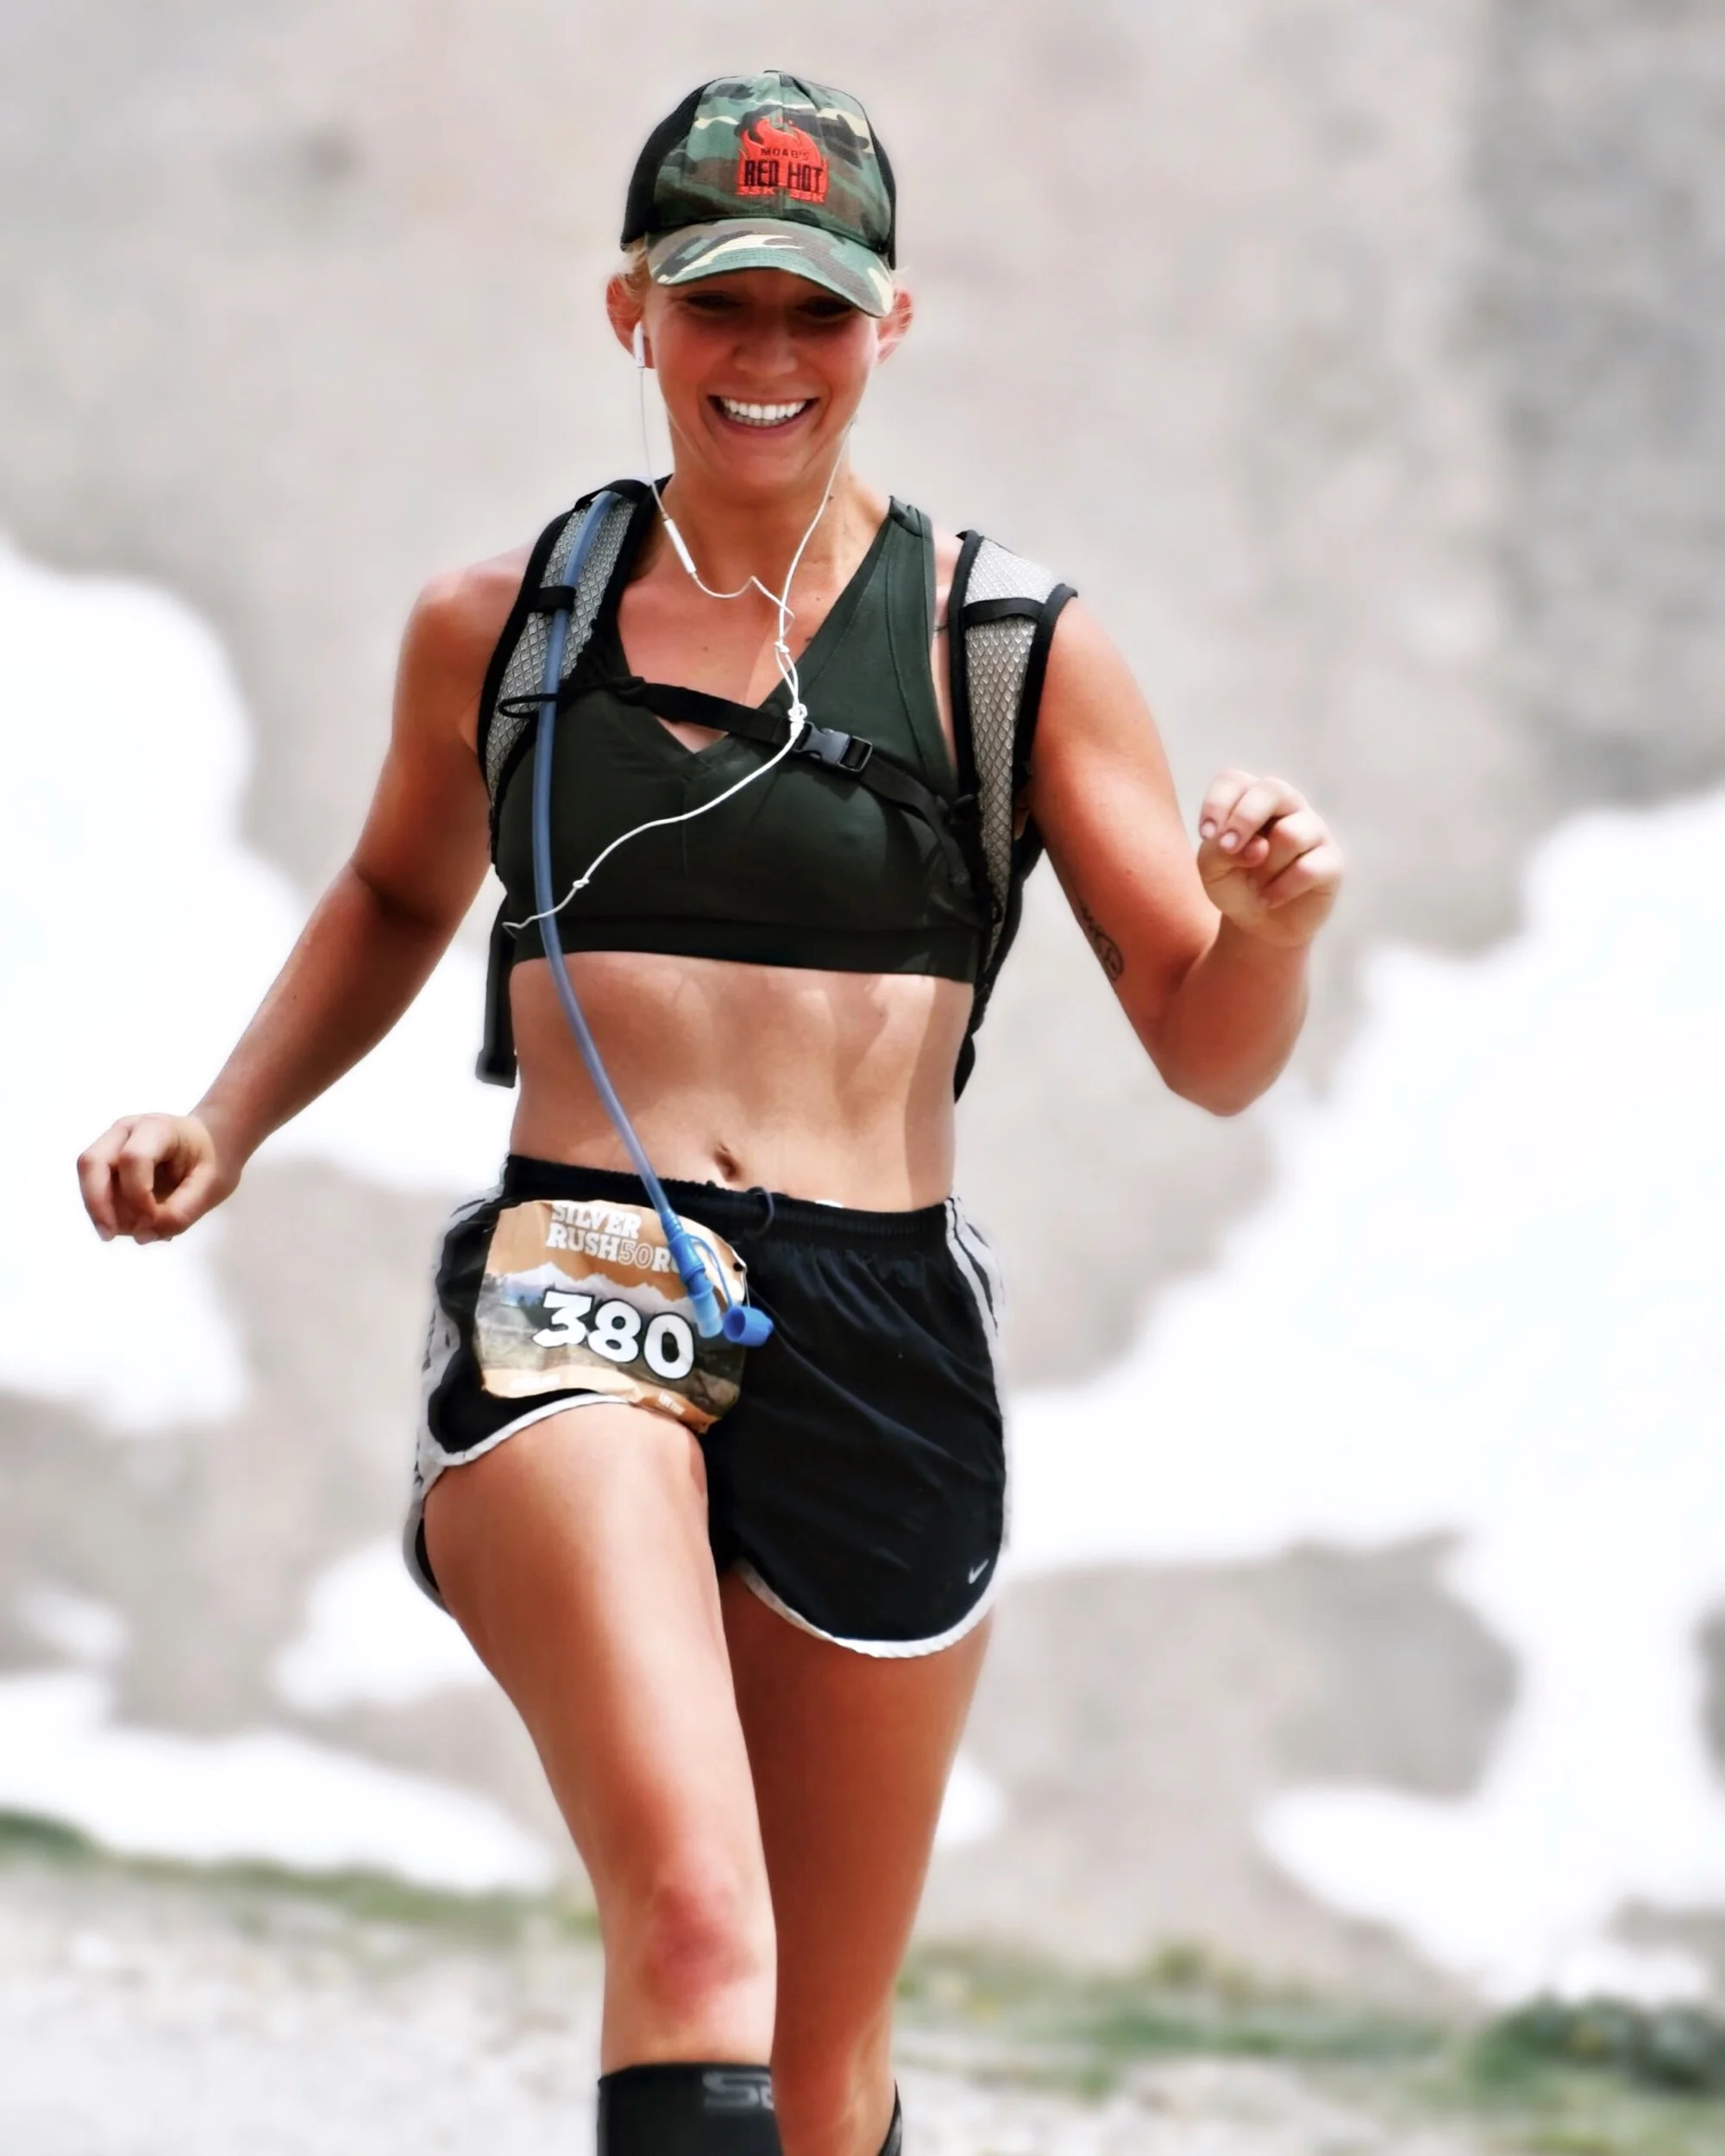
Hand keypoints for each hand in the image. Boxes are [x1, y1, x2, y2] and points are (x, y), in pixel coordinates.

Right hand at [76, 1113, 235, 1243]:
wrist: (210, 1143)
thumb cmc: (213, 1160)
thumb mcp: (212, 1188)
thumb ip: (181, 1213)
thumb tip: (142, 1236)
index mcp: (158, 1128)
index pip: (133, 1159)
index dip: (138, 1196)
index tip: (154, 1221)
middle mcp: (127, 1130)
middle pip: (92, 1162)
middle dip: (97, 1204)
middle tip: (110, 1236)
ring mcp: (112, 1142)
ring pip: (88, 1175)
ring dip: (100, 1209)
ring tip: (132, 1229)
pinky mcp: (107, 1159)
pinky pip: (93, 1185)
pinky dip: (106, 1209)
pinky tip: (132, 1222)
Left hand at [1197, 770, 1341, 949]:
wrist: (1260, 924)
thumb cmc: (1235, 883)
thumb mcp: (1212, 868)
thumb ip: (1219, 849)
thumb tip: (1259, 847)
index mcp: (1251, 798)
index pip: (1234, 780)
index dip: (1217, 803)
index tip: (1206, 835)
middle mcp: (1287, 805)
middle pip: (1272, 790)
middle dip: (1244, 819)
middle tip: (1228, 849)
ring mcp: (1313, 830)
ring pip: (1290, 833)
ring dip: (1263, 867)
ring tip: (1254, 886)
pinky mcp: (1332, 860)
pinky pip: (1307, 868)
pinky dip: (1279, 889)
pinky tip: (1268, 899)